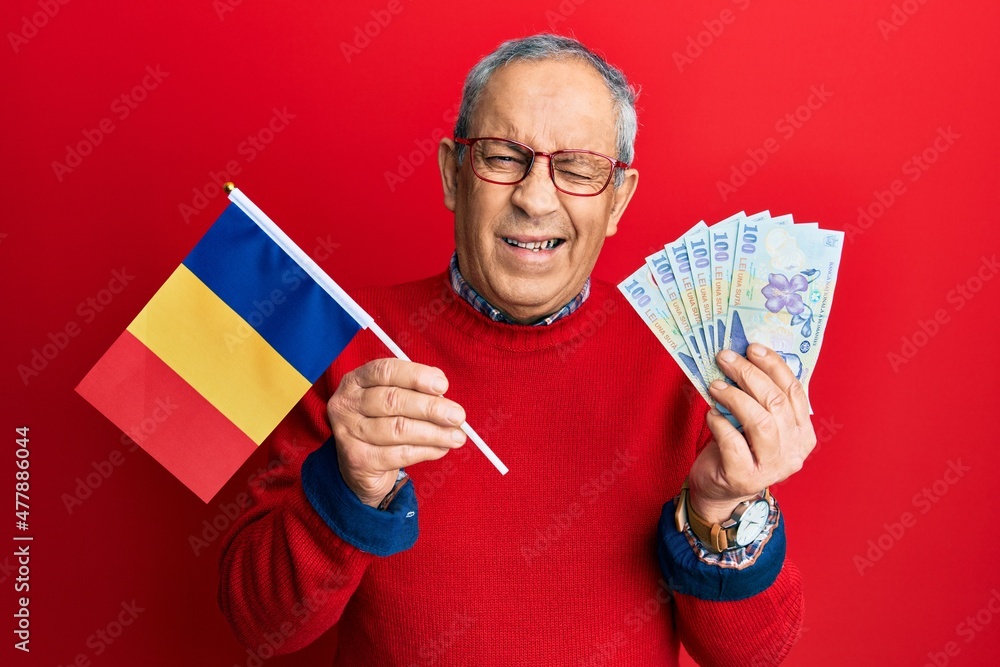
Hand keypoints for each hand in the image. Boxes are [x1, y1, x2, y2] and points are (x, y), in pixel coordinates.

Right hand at [327, 359, 466, 506]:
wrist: (360, 464)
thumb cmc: (382, 422)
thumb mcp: (393, 399)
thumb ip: (414, 390)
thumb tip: (442, 392)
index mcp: (356, 380)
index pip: (385, 371)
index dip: (416, 376)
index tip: (443, 385)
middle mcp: (347, 403)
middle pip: (392, 400)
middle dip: (430, 408)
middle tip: (457, 416)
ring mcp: (348, 432)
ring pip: (397, 429)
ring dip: (434, 433)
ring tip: (457, 436)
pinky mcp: (358, 460)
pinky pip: (398, 454)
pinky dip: (425, 451)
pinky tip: (441, 448)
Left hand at [688, 343, 816, 522]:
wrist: (719, 489)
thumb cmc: (738, 448)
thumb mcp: (755, 422)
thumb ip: (760, 398)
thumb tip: (745, 356)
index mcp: (802, 433)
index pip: (794, 391)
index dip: (773, 366)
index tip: (752, 347)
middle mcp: (794, 451)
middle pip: (776, 403)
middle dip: (749, 375)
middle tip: (725, 358)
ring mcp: (771, 468)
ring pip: (760, 422)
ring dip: (734, 397)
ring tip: (715, 386)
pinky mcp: (745, 477)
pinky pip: (733, 442)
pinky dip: (719, 423)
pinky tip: (710, 415)